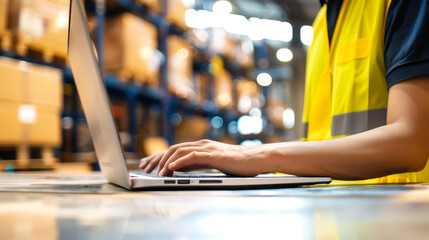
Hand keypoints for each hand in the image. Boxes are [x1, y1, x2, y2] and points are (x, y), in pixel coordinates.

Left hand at [139, 139, 262, 176]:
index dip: (159, 156)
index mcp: (200, 146)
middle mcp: (201, 144)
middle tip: (145, 167)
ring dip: (166, 162)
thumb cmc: (236, 163)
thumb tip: (178, 169)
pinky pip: (192, 156)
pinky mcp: (213, 155)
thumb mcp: (211, 164)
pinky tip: (171, 168)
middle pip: (173, 148)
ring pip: (180, 151)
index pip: (174, 149)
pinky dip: (179, 162)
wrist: (255, 159)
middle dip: (157, 158)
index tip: (147, 164)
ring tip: (157, 172)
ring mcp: (207, 148)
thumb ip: (196, 164)